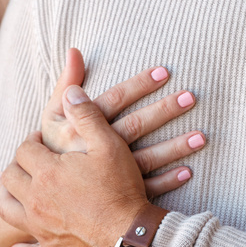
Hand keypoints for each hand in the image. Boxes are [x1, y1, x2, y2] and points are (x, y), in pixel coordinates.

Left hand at [0, 86, 152, 246]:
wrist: (132, 240)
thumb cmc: (121, 191)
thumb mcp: (109, 145)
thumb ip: (87, 116)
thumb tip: (70, 92)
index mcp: (47, 173)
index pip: (25, 149)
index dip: (31, 141)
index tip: (40, 140)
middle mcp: (36, 201)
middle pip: (10, 177)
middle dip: (17, 165)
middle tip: (30, 161)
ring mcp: (40, 229)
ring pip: (8, 210)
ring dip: (8, 197)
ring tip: (15, 190)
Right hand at [41, 48, 204, 197]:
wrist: (43, 196)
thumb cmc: (52, 148)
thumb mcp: (52, 115)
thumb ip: (66, 83)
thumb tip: (75, 49)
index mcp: (81, 127)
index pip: (116, 100)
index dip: (139, 85)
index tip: (164, 71)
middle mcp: (95, 150)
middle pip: (135, 126)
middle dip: (164, 111)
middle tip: (191, 97)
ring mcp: (108, 176)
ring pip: (146, 158)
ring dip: (175, 147)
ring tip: (201, 135)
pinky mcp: (117, 195)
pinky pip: (147, 188)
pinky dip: (167, 181)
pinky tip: (188, 170)